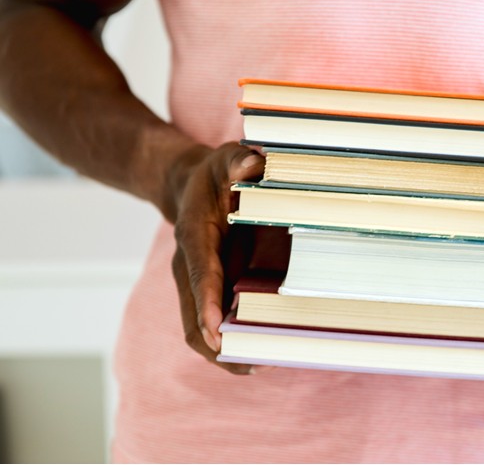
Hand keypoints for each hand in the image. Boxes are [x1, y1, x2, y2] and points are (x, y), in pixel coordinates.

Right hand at [169, 142, 285, 374]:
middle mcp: (188, 266)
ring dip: (220, 351)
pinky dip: (225, 342)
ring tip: (257, 363)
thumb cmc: (212, 174)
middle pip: (191, 314)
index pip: (200, 274)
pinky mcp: (205, 290)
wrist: (187, 186)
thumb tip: (254, 165)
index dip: (208, 302)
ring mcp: (194, 282)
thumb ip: (238, 160)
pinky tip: (254, 352)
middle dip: (215, 342)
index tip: (218, 329)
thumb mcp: (226, 158)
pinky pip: (208, 323)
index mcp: (195, 236)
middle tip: (249, 360)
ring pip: (196, 328)